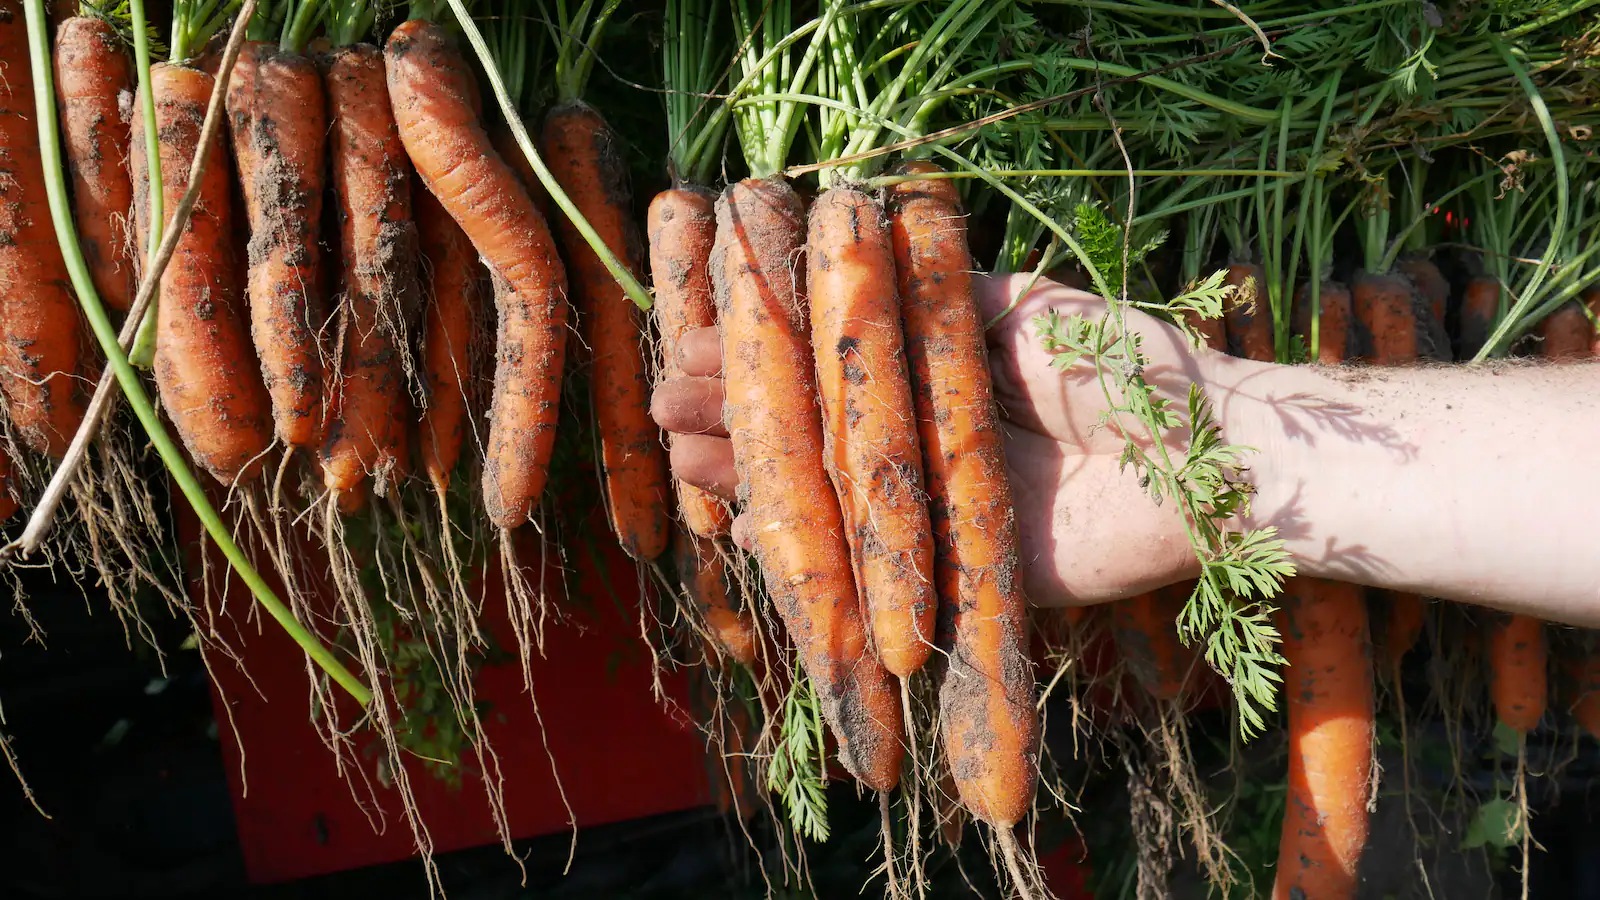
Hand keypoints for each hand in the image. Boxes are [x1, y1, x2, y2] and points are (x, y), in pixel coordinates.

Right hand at [650, 273, 1211, 606]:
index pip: (834, 360)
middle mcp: (929, 440)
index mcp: (942, 373)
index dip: (769, 348)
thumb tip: (840, 267)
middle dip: (741, 409)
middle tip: (669, 397)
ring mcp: (936, 509)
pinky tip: (739, 516)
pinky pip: (866, 564)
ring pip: (824, 493)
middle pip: (815, 427)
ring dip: (751, 469)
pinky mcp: (953, 574)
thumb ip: (931, 300)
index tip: (702, 331)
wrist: (1208, 460)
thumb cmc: (1124, 367)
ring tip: (681, 445)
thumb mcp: (1017, 307)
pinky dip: (803, 546)